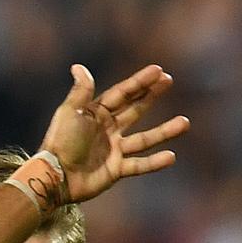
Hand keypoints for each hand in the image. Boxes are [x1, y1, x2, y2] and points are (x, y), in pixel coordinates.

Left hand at [39, 64, 188, 202]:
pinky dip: (155, 162)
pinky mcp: (116, 170)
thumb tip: (78, 66)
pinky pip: (139, 165)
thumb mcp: (69, 113)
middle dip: (151, 96)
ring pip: (144, 139)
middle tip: (169, 81)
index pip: (122, 94)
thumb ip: (80, 91)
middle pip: (134, 110)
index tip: (158, 70)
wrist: (56, 176)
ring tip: (185, 123)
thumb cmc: (61, 142)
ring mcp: (113, 150)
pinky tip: (171, 156)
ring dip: (164, 131)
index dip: (139, 82)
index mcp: (96, 114)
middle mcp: (107, 130)